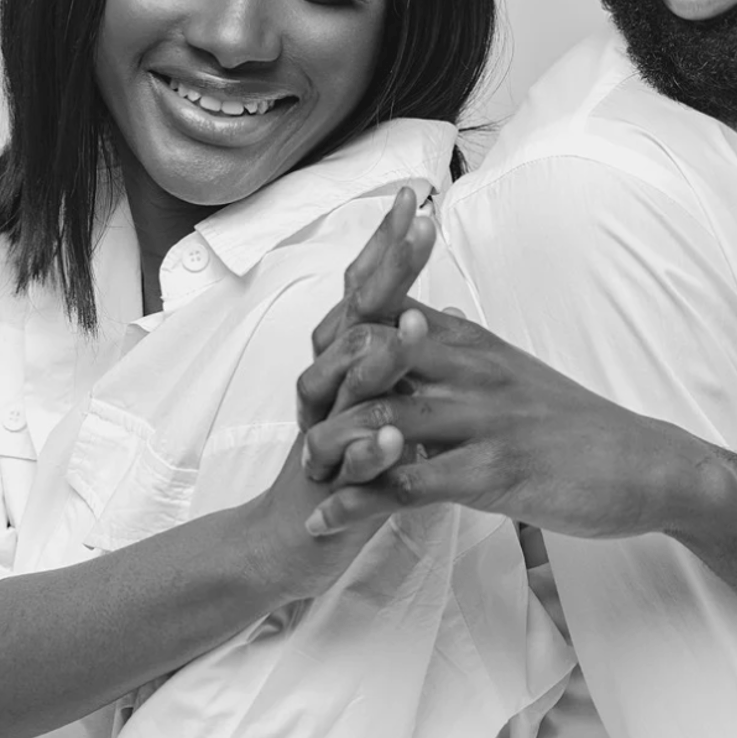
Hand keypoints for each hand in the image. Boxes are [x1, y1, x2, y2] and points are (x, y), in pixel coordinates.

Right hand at [243, 186, 438, 600]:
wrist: (287, 541)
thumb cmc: (343, 467)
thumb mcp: (382, 406)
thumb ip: (406, 361)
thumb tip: (449, 316)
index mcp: (345, 364)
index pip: (367, 292)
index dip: (389, 245)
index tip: (417, 196)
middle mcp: (329, 387)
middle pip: (353, 319)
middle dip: (386, 272)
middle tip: (418, 226)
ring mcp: (324, 435)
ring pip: (347, 389)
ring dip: (381, 358)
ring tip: (415, 323)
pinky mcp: (325, 489)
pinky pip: (344, 468)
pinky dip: (366, 453)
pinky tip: (391, 441)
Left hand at [300, 307, 710, 540]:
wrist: (643, 464)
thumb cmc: (576, 422)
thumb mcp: (515, 366)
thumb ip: (465, 343)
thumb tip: (431, 311)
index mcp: (472, 340)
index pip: (389, 312)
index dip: (339, 331)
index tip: (310, 360)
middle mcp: (471, 369)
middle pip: (372, 353)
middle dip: (323, 385)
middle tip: (295, 417)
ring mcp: (481, 420)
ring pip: (381, 418)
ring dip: (331, 447)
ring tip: (303, 472)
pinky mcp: (492, 473)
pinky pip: (408, 484)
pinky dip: (359, 501)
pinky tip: (327, 519)